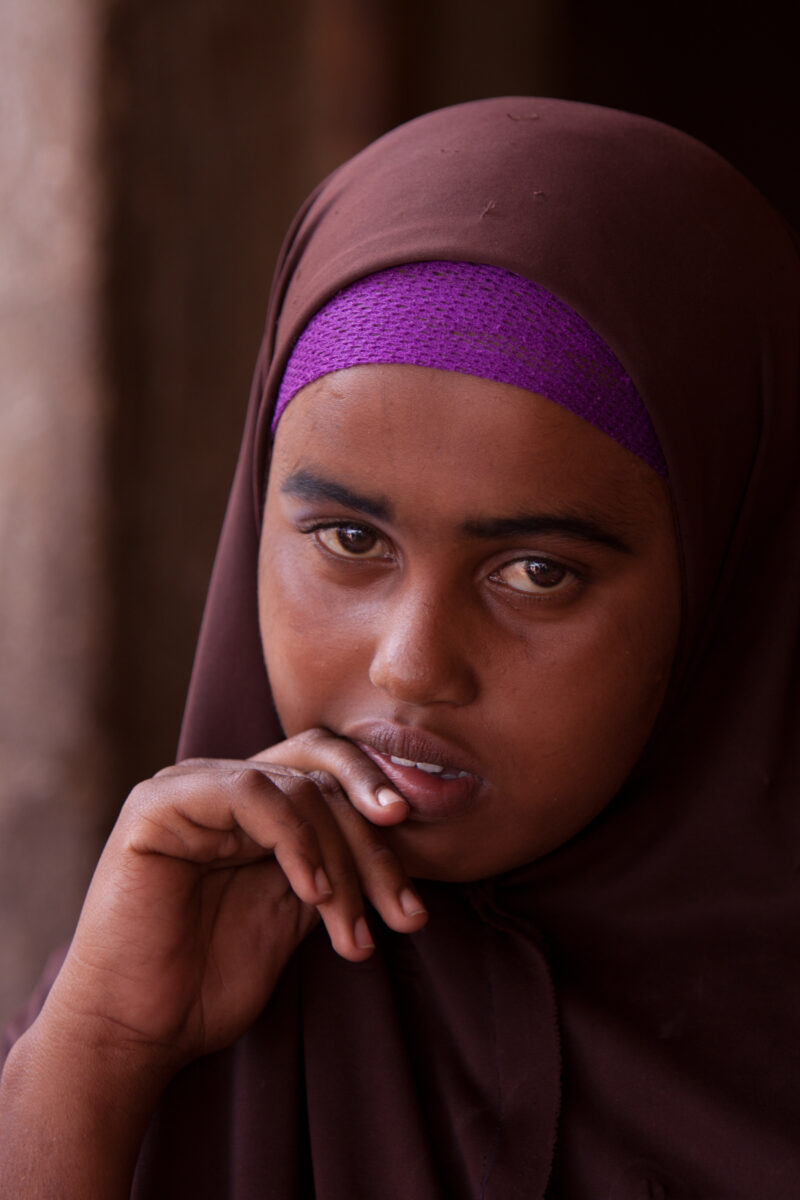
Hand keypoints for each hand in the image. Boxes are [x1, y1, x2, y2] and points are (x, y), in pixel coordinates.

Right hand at [42, 733, 426, 1073]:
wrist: (135, 1032)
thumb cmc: (208, 983)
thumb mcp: (294, 915)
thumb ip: (333, 866)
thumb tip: (396, 842)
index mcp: (252, 810)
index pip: (329, 782)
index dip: (379, 827)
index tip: (414, 897)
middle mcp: (222, 787)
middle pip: (321, 774)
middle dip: (374, 840)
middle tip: (404, 907)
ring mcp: (190, 787)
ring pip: (296, 787)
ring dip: (339, 861)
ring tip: (351, 931)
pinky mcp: (160, 803)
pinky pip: (249, 792)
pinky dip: (294, 838)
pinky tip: (310, 893)